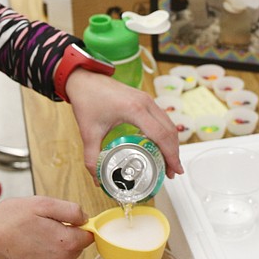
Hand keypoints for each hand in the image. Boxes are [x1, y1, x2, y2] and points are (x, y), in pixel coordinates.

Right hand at [0, 197, 93, 258]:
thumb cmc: (9, 222)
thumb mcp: (42, 204)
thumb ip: (70, 210)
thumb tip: (85, 218)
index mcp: (67, 244)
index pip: (89, 234)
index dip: (79, 223)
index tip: (65, 217)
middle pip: (76, 244)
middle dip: (65, 231)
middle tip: (43, 221)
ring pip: (63, 252)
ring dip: (54, 241)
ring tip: (33, 231)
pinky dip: (44, 251)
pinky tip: (28, 242)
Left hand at [64, 68, 183, 178]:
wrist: (83, 79)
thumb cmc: (87, 100)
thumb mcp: (89, 132)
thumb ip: (92, 158)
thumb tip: (98, 179)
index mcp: (134, 110)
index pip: (161, 135)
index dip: (170, 155)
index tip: (174, 170)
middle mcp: (145, 102)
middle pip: (170, 131)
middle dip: (174, 153)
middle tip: (172, 172)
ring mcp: (147, 99)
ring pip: (169, 123)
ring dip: (172, 143)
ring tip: (169, 162)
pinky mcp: (144, 99)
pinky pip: (162, 117)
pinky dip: (166, 133)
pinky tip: (161, 145)